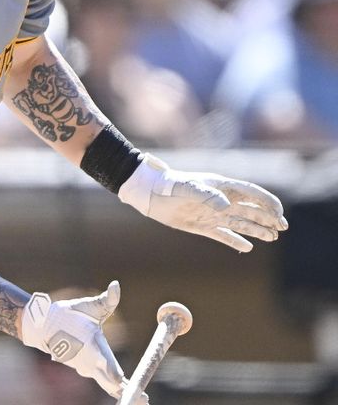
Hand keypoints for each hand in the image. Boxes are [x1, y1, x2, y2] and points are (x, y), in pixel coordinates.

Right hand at [21, 281, 144, 401]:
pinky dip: (114, 387)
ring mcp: (87, 369)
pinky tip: (124, 391)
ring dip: (123, 392)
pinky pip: (103, 380)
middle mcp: (90, 362)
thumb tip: (116, 285)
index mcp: (92, 346)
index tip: (122, 383)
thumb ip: (106, 300)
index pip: (105, 365)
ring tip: (141, 401)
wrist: (45, 327)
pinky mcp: (86, 370)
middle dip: (128, 393)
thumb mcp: (89, 306)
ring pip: (107, 384)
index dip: (115, 376)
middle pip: (111, 383)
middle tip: (145, 402)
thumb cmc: (69, 314)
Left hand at [119, 154, 287, 252]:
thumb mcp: (188, 188)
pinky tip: (247, 248)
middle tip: (282, 228)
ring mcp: (212, 214)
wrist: (151, 194)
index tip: (280, 213)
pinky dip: (235, 242)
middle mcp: (221, 201)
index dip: (268, 202)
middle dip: (268, 218)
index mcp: (222, 187)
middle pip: (251, 209)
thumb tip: (226, 207)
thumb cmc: (170, 186)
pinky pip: (223, 235)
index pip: (252, 193)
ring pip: (240, 223)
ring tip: (272, 238)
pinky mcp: (202, 226)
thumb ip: (207, 195)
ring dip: (257, 230)